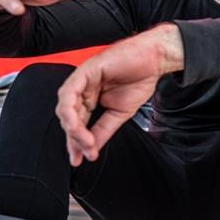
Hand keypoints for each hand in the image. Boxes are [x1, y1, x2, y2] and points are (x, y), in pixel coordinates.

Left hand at [55, 24, 183, 165]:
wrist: (154, 60)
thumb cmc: (140, 78)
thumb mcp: (121, 113)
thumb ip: (104, 129)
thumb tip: (92, 149)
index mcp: (90, 98)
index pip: (77, 124)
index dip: (76, 143)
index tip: (80, 159)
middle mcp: (83, 90)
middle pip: (69, 118)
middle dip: (75, 139)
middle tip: (86, 152)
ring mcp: (82, 80)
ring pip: (65, 107)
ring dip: (73, 128)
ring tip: (85, 141)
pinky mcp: (85, 71)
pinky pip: (70, 92)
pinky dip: (70, 109)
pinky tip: (76, 124)